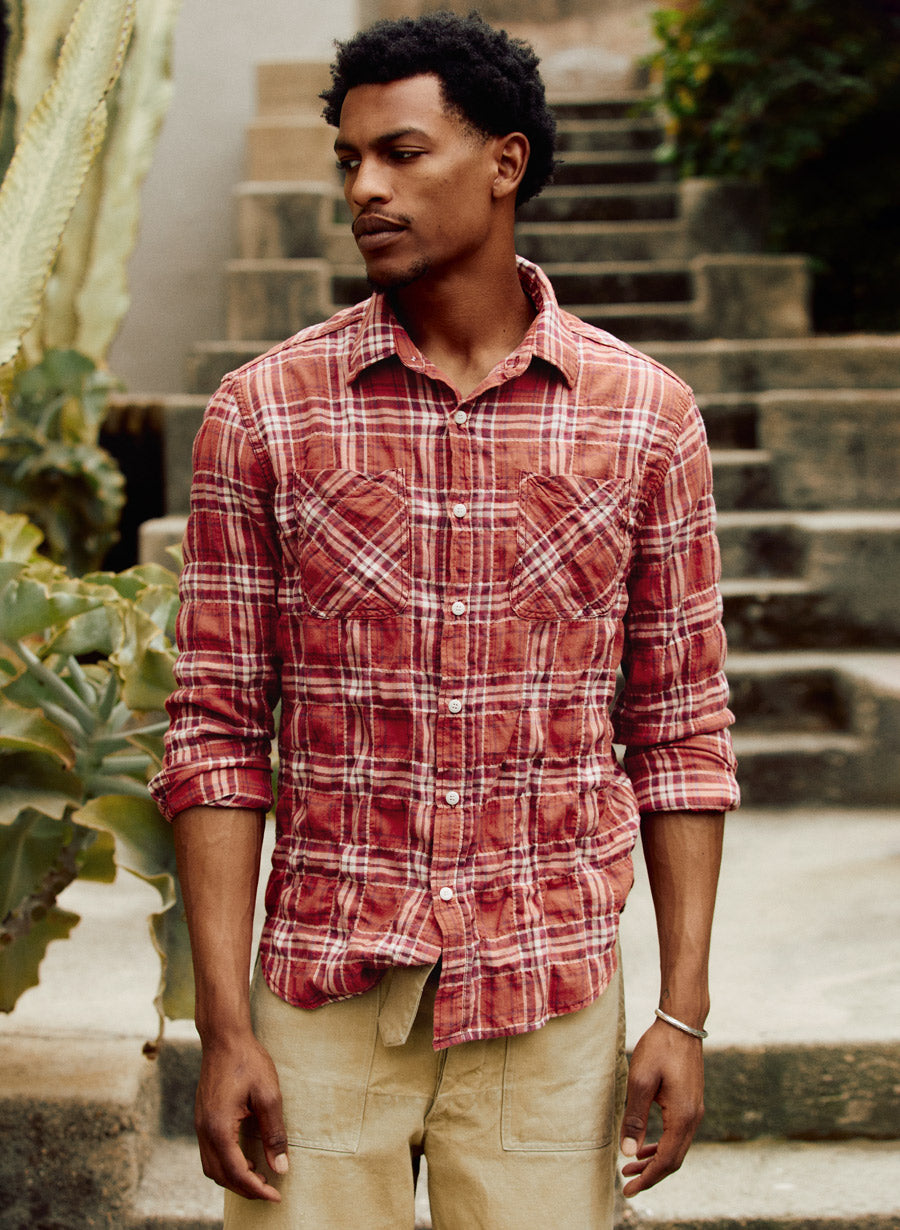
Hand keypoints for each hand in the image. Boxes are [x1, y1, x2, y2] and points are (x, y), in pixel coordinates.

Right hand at [194, 1032, 288, 1200]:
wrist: (224, 1037)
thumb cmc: (247, 1061)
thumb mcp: (269, 1095)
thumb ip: (274, 1133)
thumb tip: (280, 1167)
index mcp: (219, 1128)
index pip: (237, 1172)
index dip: (257, 1189)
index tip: (276, 1195)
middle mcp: (204, 1131)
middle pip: (220, 1176)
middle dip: (245, 1188)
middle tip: (270, 1190)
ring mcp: (200, 1125)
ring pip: (212, 1167)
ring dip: (234, 1178)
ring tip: (258, 1177)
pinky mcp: (202, 1118)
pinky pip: (210, 1153)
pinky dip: (226, 1164)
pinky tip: (244, 1158)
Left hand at [619, 1018, 704, 1196]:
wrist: (681, 1024)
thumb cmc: (659, 1049)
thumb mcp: (640, 1082)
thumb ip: (635, 1118)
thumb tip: (628, 1152)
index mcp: (683, 1116)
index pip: (667, 1160)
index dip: (648, 1178)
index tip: (629, 1190)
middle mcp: (693, 1117)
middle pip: (674, 1159)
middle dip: (651, 1174)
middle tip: (627, 1184)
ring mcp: (694, 1110)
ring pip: (677, 1147)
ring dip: (655, 1160)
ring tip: (631, 1167)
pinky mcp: (690, 1102)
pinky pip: (678, 1134)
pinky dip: (662, 1144)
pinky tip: (646, 1145)